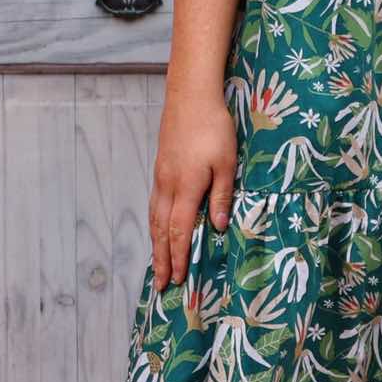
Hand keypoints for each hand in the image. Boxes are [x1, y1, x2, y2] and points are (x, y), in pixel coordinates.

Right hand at [149, 93, 238, 290]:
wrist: (190, 97)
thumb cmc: (214, 128)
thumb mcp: (227, 162)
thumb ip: (221, 196)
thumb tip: (217, 228)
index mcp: (187, 188)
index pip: (180, 231)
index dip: (179, 257)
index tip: (178, 278)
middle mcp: (168, 186)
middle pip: (162, 230)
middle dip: (162, 259)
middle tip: (161, 284)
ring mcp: (161, 177)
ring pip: (155, 218)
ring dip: (156, 244)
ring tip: (157, 264)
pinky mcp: (160, 167)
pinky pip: (154, 204)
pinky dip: (155, 224)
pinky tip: (158, 228)